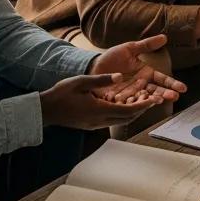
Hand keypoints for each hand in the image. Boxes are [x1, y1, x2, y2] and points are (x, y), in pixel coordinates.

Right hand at [39, 73, 170, 128]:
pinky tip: (123, 104)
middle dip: (141, 109)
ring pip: (120, 120)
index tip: (154, 99)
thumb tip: (120, 76)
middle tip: (153, 99)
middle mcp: (99, 120)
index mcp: (99, 109)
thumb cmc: (61, 94)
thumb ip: (102, 79)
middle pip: (127, 117)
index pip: (128, 110)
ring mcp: (95, 124)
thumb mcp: (81, 82)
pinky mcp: (91, 124)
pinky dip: (121, 113)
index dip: (143, 105)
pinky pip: (112, 120)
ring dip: (132, 111)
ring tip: (141, 100)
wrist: (45, 110)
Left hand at [88, 35, 186, 104]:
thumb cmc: (111, 58)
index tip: (183, 88)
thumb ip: (146, 45)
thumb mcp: (129, 48)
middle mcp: (140, 86)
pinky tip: (138, 104)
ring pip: (143, 98)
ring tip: (158, 101)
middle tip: (174, 97)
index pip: (162, 79)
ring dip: (150, 100)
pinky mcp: (119, 101)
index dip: (172, 84)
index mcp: (145, 74)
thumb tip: (164, 37)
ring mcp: (130, 94)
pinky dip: (132, 104)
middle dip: (165, 94)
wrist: (93, 68)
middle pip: (155, 91)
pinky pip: (127, 103)